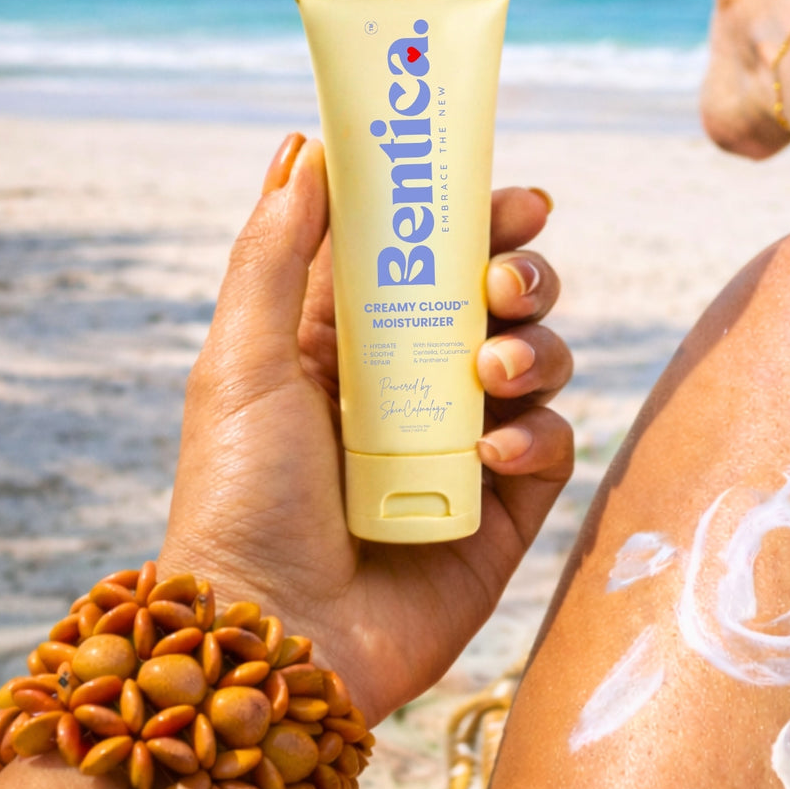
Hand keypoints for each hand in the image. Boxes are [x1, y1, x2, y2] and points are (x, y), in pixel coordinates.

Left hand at [158, 134, 572, 724]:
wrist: (273, 641)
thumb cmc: (239, 498)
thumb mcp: (240, 361)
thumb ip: (275, 252)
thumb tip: (307, 147)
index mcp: (352, 340)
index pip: (429, 255)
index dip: (475, 218)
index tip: (510, 197)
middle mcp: (415, 383)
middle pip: (500, 299)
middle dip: (520, 275)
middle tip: (503, 282)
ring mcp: (463, 445)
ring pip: (538, 360)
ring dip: (532, 349)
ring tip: (492, 375)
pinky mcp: (502, 508)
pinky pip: (549, 446)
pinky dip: (535, 438)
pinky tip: (491, 458)